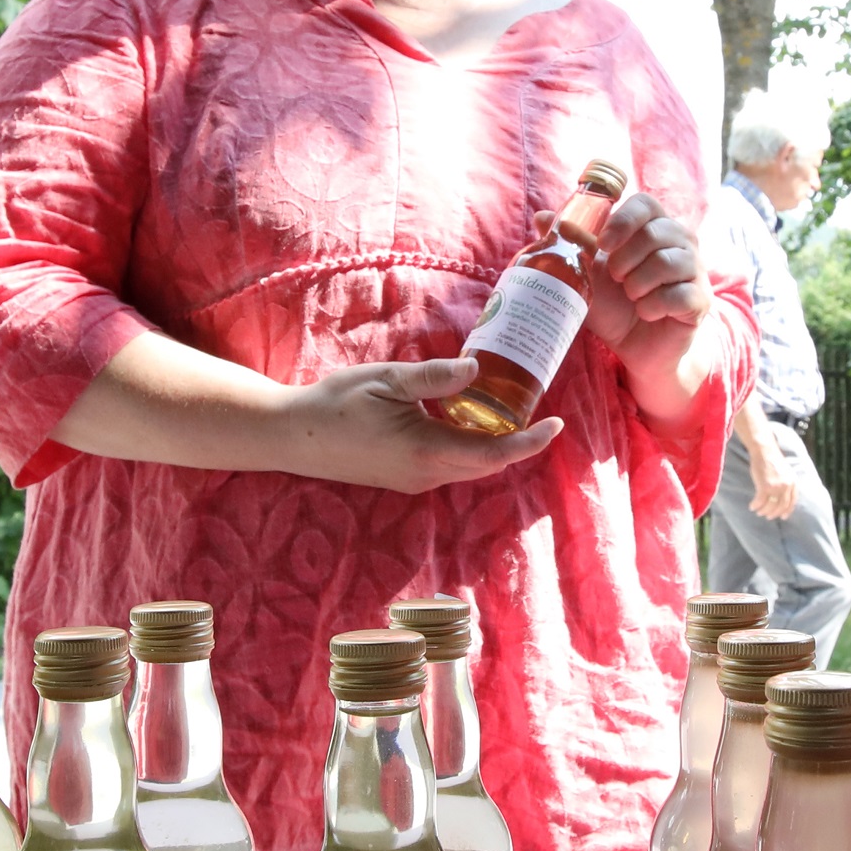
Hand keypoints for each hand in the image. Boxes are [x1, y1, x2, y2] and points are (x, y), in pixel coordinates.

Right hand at [269, 357, 562, 492]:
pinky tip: (472, 420)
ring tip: (511, 410)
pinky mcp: (406, 478)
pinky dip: (472, 447)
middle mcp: (426, 474)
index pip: (493, 453)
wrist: (294, 437)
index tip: (556, 423)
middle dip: (519, 442)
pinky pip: (452, 466)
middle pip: (488, 465)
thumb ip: (434, 377)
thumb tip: (476, 370)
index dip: (529, 441)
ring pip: (471, 468)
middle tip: (541, 410)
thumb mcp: (387, 380)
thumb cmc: (336, 403)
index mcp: (425, 450)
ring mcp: (415, 481)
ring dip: (495, 446)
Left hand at [552, 190, 711, 421]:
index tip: (603, 244)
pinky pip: (678, 295)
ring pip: (667, 263)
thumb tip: (541, 216)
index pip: (645, 204)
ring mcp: (696, 269)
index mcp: (654, 226)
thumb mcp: (587, 275)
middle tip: (616, 280)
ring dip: (638, 285)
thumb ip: (571, 245)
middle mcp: (681, 241)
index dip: (622, 221)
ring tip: (632, 297)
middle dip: (625, 261)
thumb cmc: (614, 305)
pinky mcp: (701, 300)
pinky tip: (647, 313)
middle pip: (655, 234)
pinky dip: (654, 307)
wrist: (635, 348)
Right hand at [746, 437, 800, 520]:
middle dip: (774, 513)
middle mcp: (787, 486)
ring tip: (758, 512)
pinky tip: (752, 506)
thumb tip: (780, 497)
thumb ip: (786, 484)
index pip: (792, 502)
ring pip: (770, 506)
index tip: (782, 517)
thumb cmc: (772, 460)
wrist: (765, 451)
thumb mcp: (785, 473)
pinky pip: (760, 501)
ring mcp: (776, 487)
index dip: (787, 511)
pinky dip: (755, 505)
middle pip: (781, 506)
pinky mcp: (765, 486)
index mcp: (793, 483)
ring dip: (764, 511)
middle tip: (767, 516)